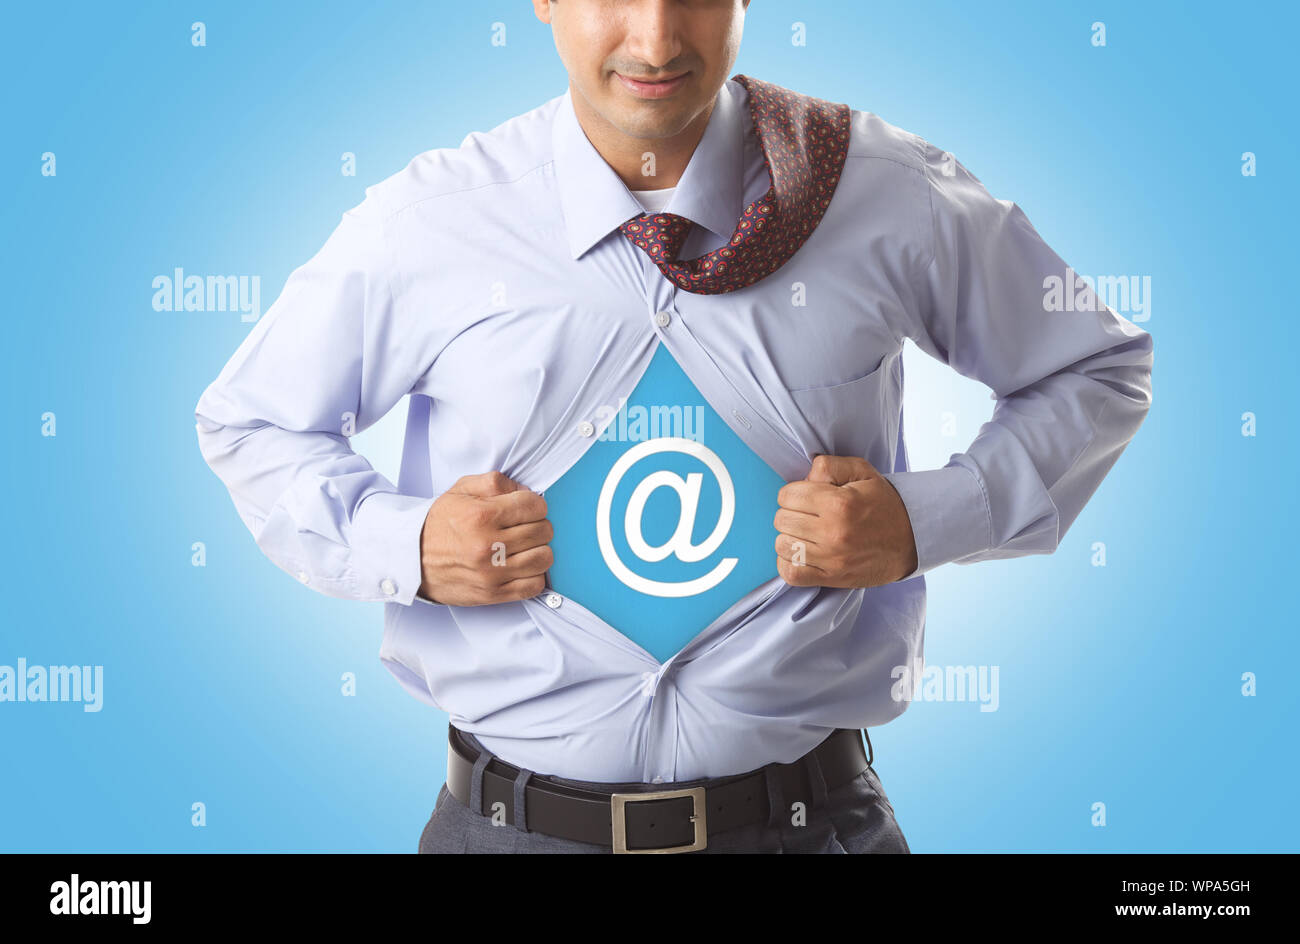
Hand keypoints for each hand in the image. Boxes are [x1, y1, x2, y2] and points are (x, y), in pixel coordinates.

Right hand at [417, 471, 552, 605]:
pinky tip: (522, 567)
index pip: (535, 506)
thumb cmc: (439, 524)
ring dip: (539, 550)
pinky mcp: (492, 594)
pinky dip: (534, 575)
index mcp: (481, 515)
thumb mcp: (461, 490)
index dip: (534, 504)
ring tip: (525, 547)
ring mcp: (491, 573)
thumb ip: (496, 482)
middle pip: (543, 531)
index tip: (526, 509)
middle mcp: (487, 545)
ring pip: (544, 558)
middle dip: (538, 525)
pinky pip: (534, 585)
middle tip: (524, 527)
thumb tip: (525, 490)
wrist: (411, 559)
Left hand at [774, 454, 918, 588]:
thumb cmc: (883, 503)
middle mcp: (833, 533)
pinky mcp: (832, 578)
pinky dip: (790, 563)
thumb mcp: (862, 471)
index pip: (787, 495)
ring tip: (807, 534)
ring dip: (790, 538)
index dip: (794, 493)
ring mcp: (832, 559)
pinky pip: (791, 573)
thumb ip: (828, 466)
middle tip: (809, 515)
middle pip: (781, 520)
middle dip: (792, 513)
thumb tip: (803, 480)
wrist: (912, 539)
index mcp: (839, 503)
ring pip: (782, 545)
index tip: (807, 497)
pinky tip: (803, 554)